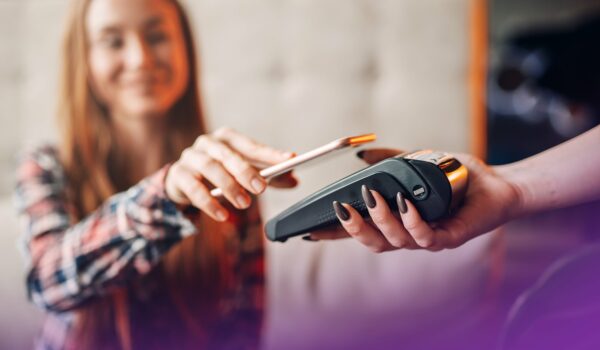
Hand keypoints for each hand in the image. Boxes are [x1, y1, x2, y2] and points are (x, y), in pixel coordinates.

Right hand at [165, 127, 296, 220]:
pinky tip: (223, 215)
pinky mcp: (178, 175)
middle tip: (261, 188)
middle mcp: (207, 143)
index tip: (290, 159)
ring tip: (244, 203)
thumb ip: (268, 176)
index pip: (251, 145)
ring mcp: (190, 157)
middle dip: (246, 171)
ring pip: (210, 168)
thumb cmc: (219, 173)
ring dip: (229, 186)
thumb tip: (294, 180)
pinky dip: (209, 203)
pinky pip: (194, 188)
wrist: (182, 182)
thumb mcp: (243, 173)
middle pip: (228, 154)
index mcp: (227, 138)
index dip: (270, 153)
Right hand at [309, 148, 521, 251]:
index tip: (310, 230)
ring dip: (380, 221)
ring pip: (396, 241)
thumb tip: (359, 157)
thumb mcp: (415, 164)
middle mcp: (410, 234)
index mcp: (398, 221)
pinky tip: (405, 204)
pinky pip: (427, 237)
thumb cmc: (457, 176)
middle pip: (373, 243)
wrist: (497, 181)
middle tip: (340, 210)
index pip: (362, 231)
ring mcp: (430, 238)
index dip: (337, 234)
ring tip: (372, 198)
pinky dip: (412, 222)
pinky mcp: (451, 237)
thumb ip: (388, 162)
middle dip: (353, 230)